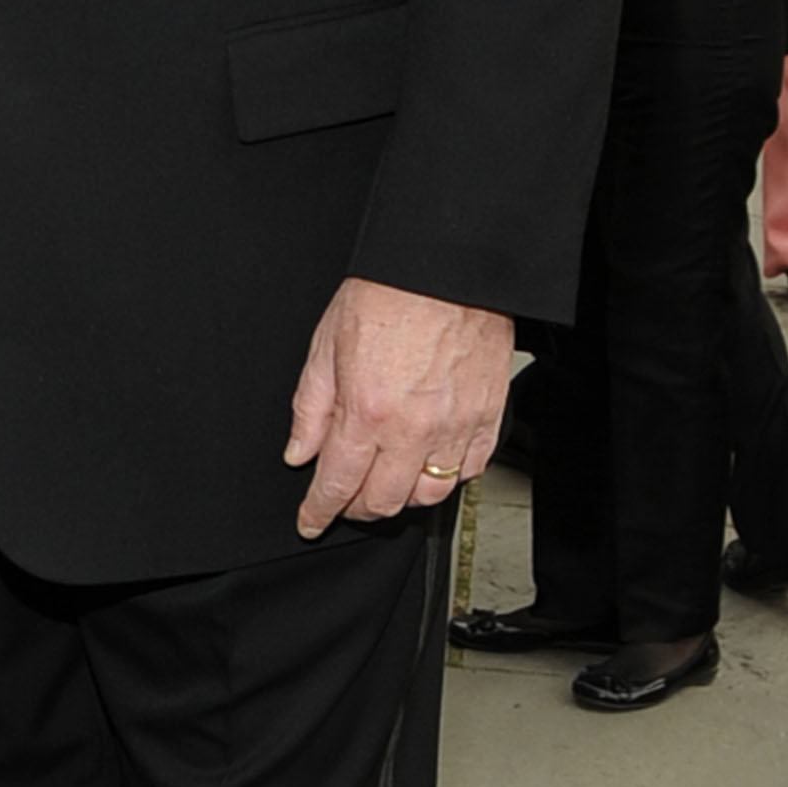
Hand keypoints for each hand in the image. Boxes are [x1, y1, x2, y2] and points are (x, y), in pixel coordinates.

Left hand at [285, 279, 513, 538]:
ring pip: (429, 496)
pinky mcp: (488, 416)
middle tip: (346, 496)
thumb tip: (299, 451)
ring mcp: (455, 426)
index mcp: (367, 412)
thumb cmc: (388, 294)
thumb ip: (311, 408)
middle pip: (383, 501)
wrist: (446, 265)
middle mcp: (413, 428)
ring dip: (402, 497)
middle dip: (356, 507)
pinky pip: (469, 470)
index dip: (319, 511)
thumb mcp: (326, 346)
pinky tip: (429, 462)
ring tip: (386, 480)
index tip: (311, 520)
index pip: (337, 485)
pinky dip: (447, 477)